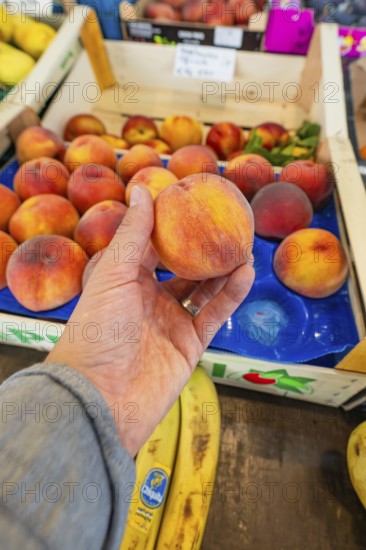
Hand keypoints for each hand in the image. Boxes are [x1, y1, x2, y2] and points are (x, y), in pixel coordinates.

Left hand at [47, 185, 254, 455]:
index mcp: (126, 280)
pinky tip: (245, 272)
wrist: (102, 396)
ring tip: (244, 244)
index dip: (172, 225)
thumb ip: (132, 234)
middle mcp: (149, 298)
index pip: (153, 246)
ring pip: (204, 289)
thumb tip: (142, 189)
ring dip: (224, 269)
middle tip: (229, 224)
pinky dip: (231, 294)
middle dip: (204, 248)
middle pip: (183, 267)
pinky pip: (215, 314)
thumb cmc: (98, 329)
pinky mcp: (190, 344)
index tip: (194, 201)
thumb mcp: (112, 274)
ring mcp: (171, 322)